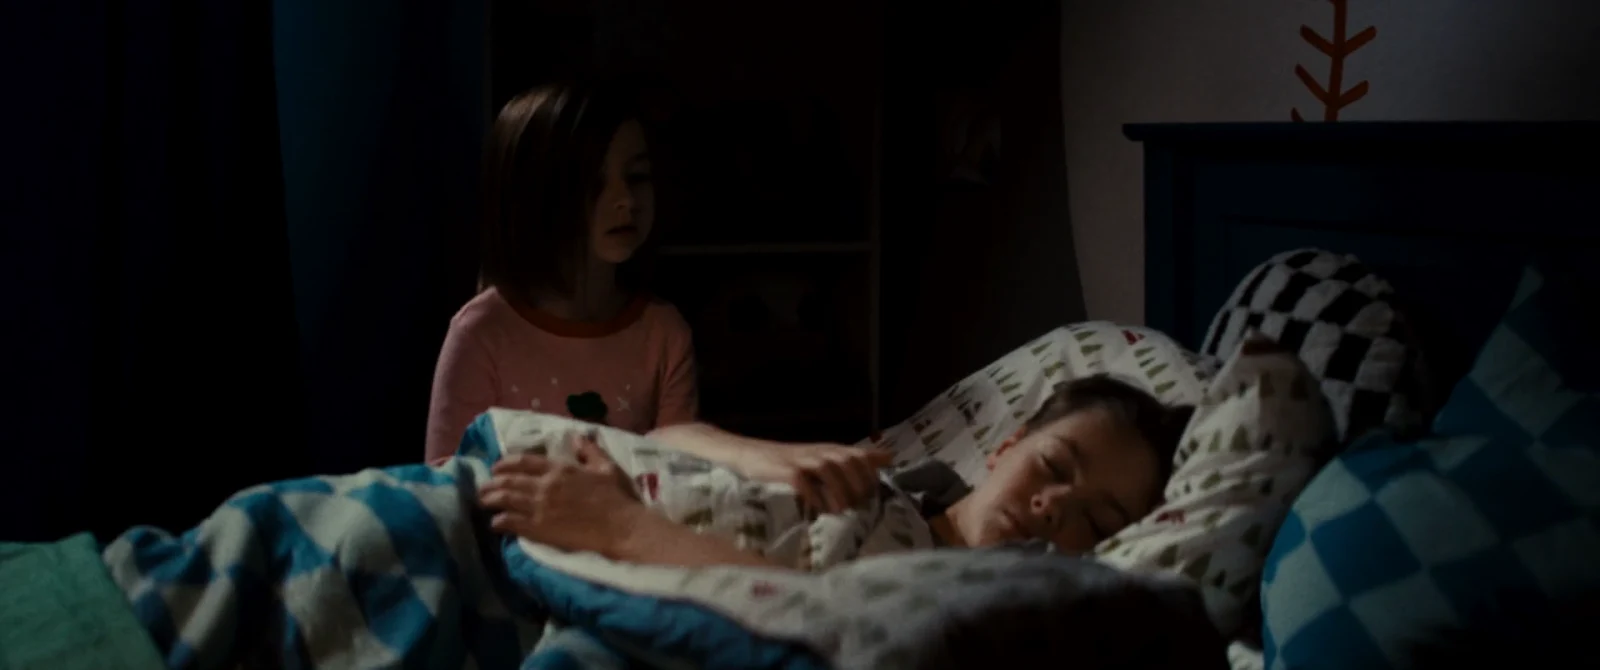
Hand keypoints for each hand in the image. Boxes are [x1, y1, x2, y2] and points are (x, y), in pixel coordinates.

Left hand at [478, 433, 645, 554]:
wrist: (621, 527)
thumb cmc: (617, 497)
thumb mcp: (606, 467)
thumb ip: (589, 450)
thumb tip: (577, 437)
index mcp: (560, 468)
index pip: (524, 461)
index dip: (506, 463)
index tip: (496, 468)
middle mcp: (545, 485)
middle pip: (509, 480)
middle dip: (492, 483)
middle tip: (483, 487)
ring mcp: (540, 507)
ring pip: (505, 500)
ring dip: (490, 500)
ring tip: (482, 502)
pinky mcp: (540, 529)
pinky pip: (511, 523)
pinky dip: (499, 522)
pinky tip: (494, 523)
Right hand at [734, 443, 893, 513]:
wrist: (750, 455)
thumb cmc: (790, 461)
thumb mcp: (824, 458)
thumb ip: (854, 458)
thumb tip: (889, 457)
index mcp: (830, 450)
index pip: (859, 456)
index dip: (869, 476)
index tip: (871, 496)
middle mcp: (819, 452)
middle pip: (848, 462)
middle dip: (857, 485)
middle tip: (856, 507)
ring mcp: (801, 460)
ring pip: (829, 470)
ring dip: (839, 492)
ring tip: (840, 511)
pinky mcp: (784, 471)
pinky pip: (803, 482)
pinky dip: (814, 496)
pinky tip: (817, 509)